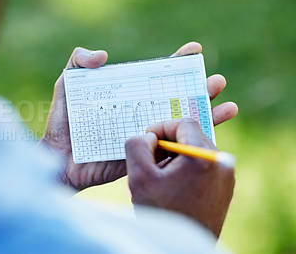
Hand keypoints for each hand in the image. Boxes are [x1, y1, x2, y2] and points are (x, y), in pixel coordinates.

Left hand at [40, 43, 237, 190]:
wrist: (58, 160)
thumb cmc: (61, 124)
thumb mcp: (66, 87)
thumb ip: (77, 64)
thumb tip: (103, 55)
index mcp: (126, 96)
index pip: (156, 76)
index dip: (175, 63)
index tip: (193, 51)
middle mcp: (139, 113)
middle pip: (176, 98)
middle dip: (199, 90)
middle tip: (218, 82)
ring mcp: (145, 135)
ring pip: (181, 124)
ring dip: (206, 115)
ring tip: (228, 106)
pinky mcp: (145, 157)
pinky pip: (171, 151)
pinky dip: (192, 145)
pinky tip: (211, 138)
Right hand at [125, 120, 234, 237]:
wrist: (182, 250)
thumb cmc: (161, 213)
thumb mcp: (139, 177)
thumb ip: (137, 146)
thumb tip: (149, 136)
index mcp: (203, 157)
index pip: (184, 123)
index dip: (162, 127)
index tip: (148, 140)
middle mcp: (222, 163)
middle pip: (192, 136)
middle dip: (169, 142)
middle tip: (152, 157)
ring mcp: (227, 176)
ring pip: (198, 150)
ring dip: (178, 155)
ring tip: (161, 173)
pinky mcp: (225, 187)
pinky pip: (205, 165)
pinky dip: (188, 166)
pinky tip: (174, 183)